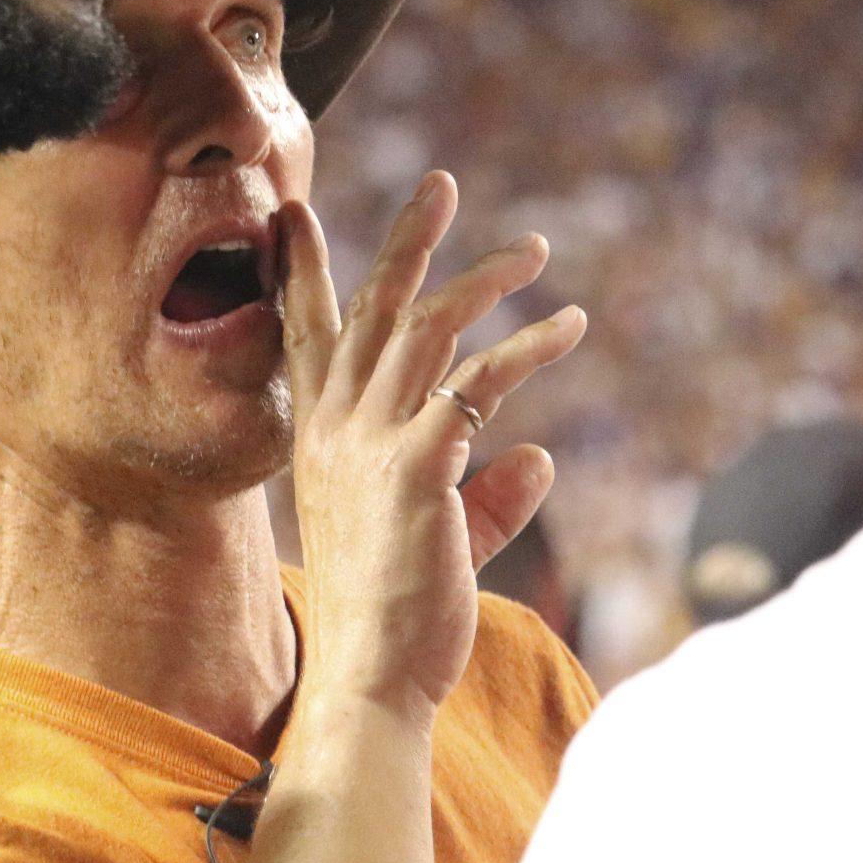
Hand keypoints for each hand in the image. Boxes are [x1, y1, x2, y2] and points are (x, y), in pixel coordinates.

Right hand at [278, 172, 584, 724]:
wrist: (370, 679)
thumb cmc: (397, 617)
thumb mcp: (441, 539)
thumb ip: (487, 495)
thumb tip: (539, 457)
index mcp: (319, 439)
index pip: (305, 334)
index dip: (304, 270)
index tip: (295, 212)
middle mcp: (336, 429)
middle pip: (372, 308)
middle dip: (408, 240)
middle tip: (441, 184)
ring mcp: (372, 443)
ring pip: (430, 329)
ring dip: (486, 278)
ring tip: (536, 249)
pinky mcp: (419, 466)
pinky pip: (478, 382)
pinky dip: (528, 347)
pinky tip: (568, 326)